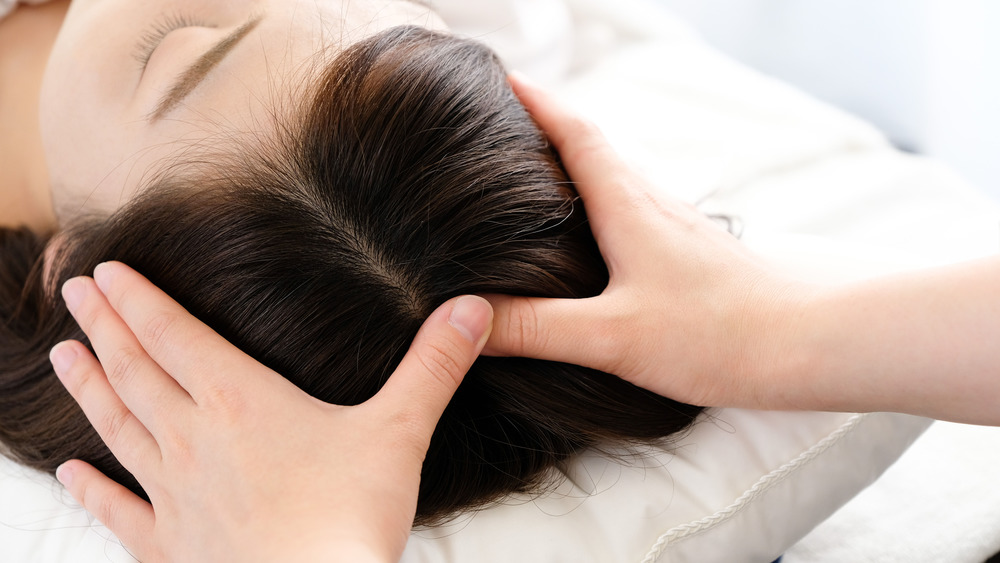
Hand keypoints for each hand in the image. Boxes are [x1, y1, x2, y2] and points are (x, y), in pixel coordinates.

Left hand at [50, 261, 492, 562]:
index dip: (139, 300)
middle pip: (136, 371)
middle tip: (74, 292)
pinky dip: (91, 489)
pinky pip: (119, 510)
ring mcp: (175, 495)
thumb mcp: (401, 430)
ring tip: (60, 353)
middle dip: (104, 327)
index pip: (175, 335)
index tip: (106, 271)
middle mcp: (194, 440)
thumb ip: (434, 365)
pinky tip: (69, 473)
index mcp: (242, 402)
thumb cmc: (353, 517)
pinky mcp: (171, 546)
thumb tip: (472, 307)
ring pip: (117, 427)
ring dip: (87, 387)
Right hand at [485, 74, 809, 408]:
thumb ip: (537, 328)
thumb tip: (469, 318)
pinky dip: (600, 203)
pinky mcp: (689, 252)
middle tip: (502, 122)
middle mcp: (652, 202)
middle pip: (592, 145)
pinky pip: (632, 209)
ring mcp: (674, 225)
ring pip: (614, 176)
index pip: (574, 133)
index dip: (535, 103)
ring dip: (575, 162)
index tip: (500, 79)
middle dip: (547, 125)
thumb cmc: (719, 333)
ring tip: (534, 173)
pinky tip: (592, 236)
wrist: (810, 342)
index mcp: (628, 205)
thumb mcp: (613, 337)